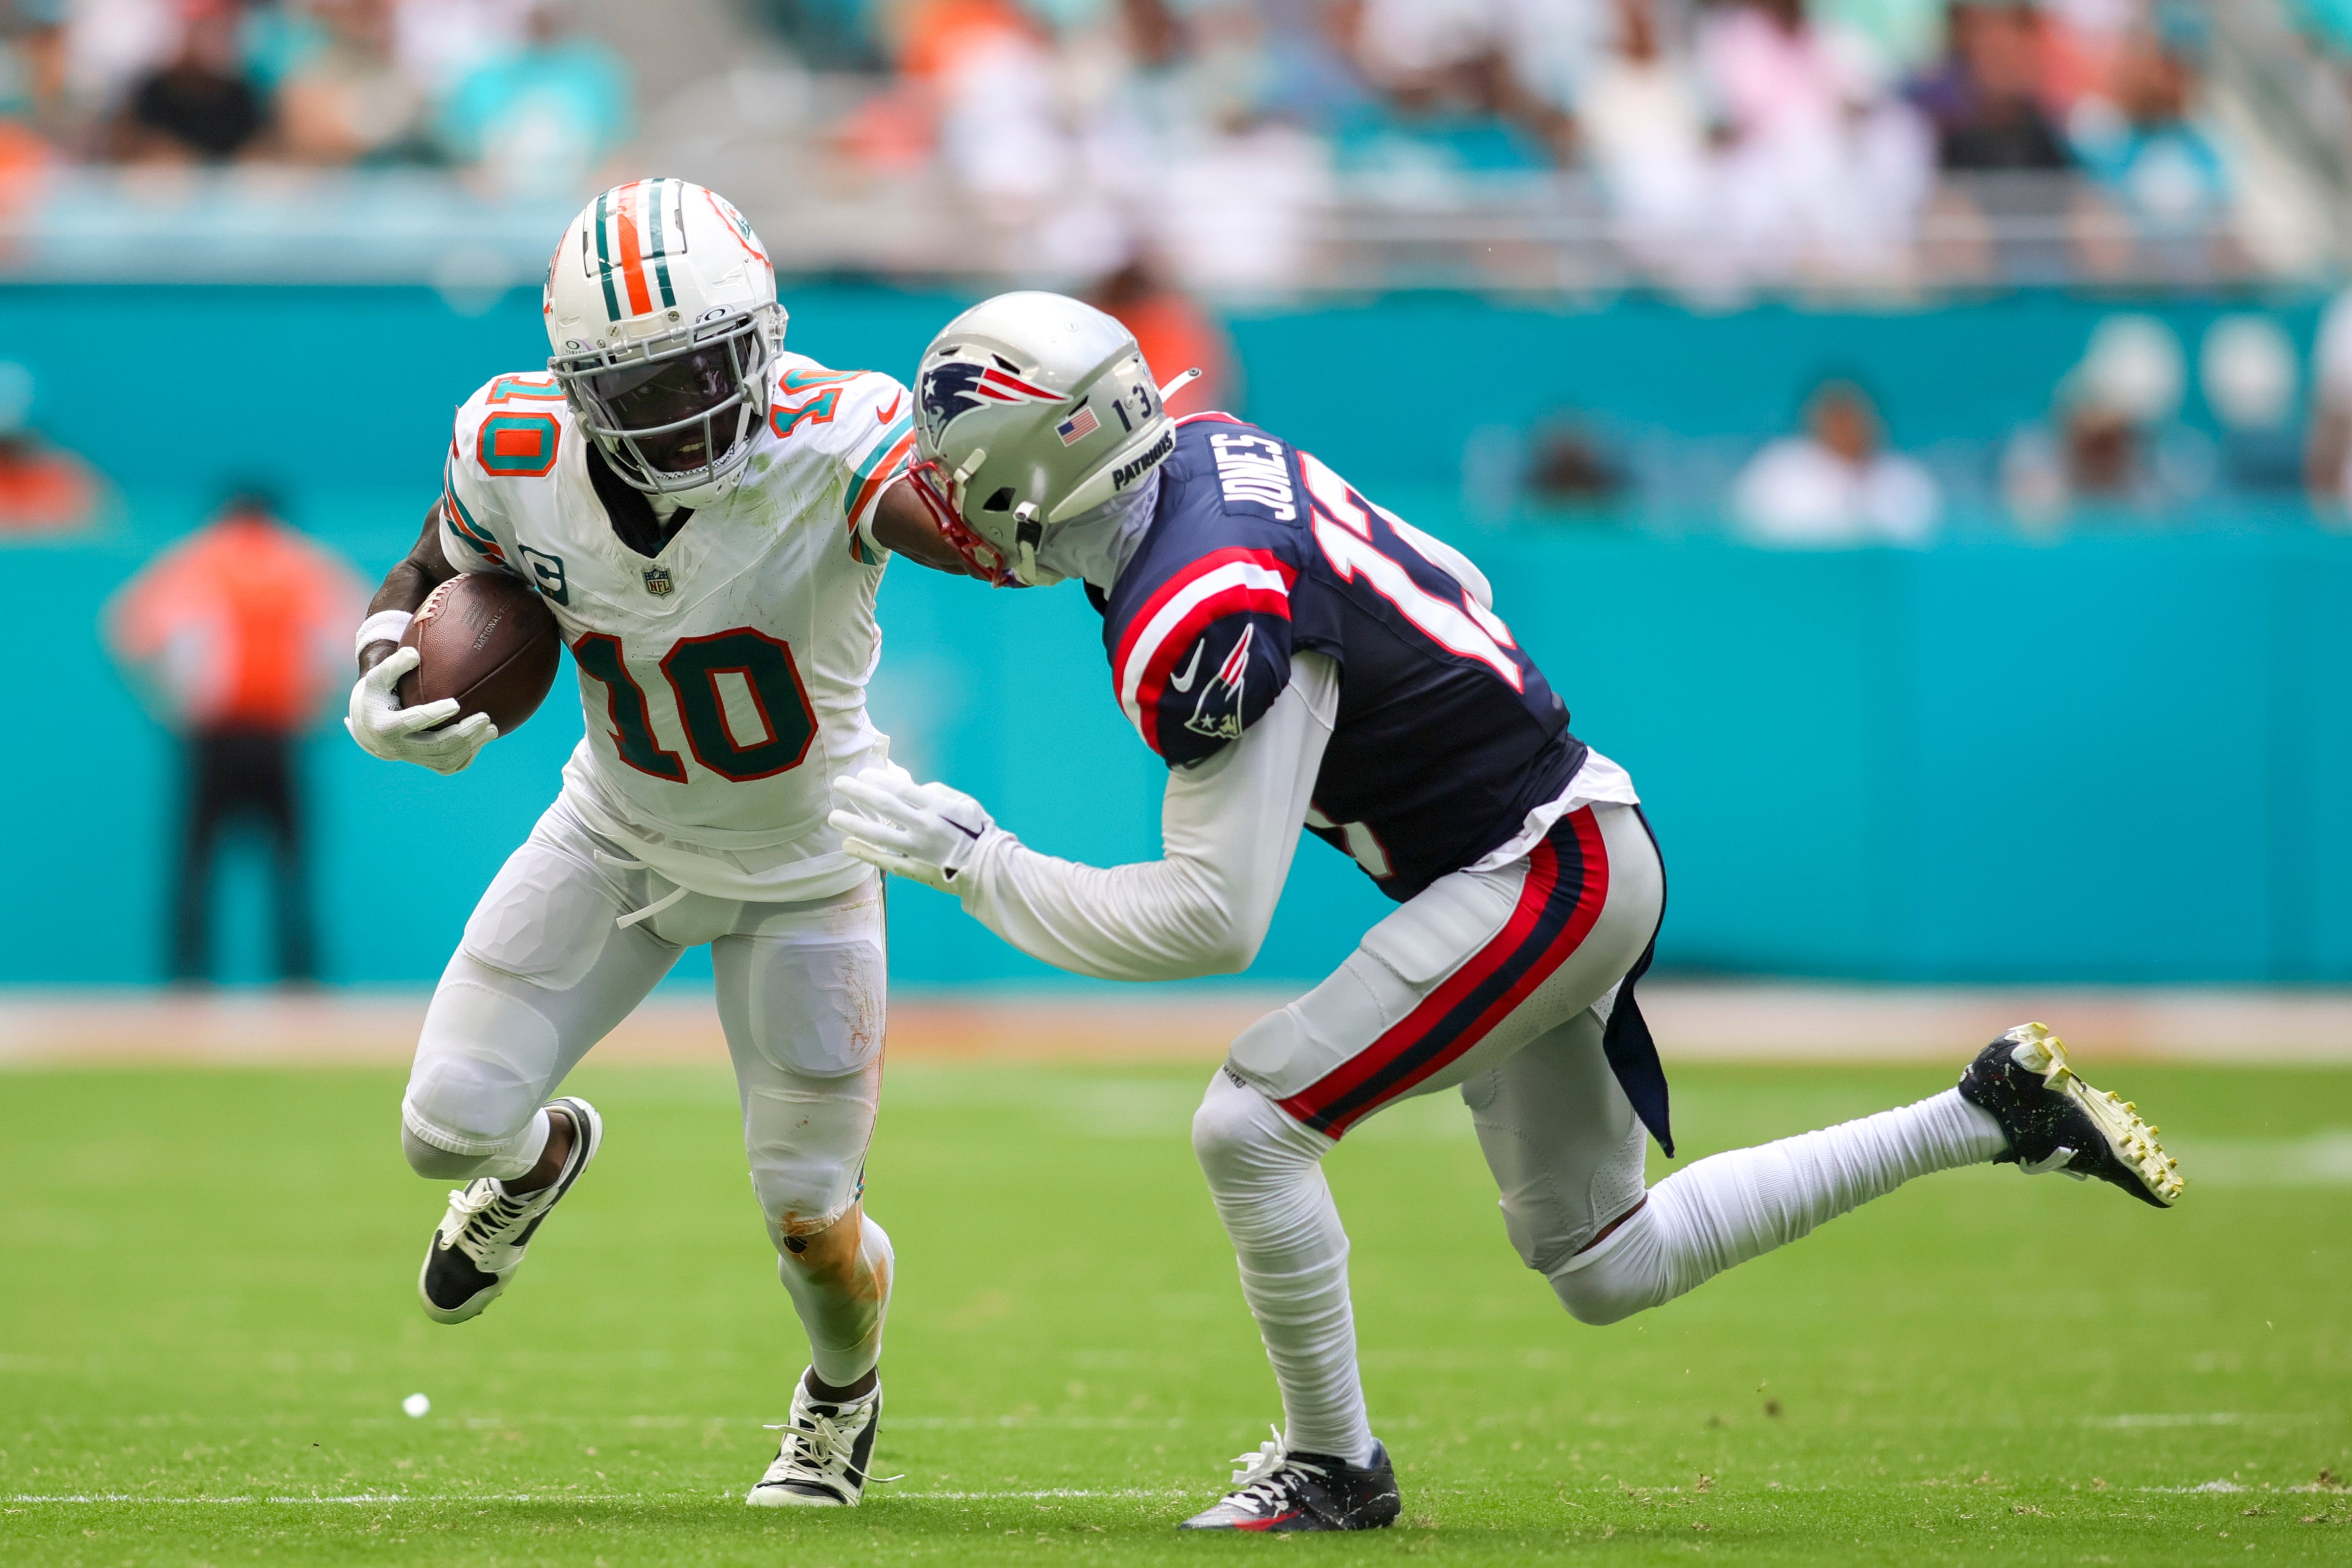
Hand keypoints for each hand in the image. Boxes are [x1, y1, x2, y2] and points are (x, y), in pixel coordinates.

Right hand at [344, 645, 496, 774]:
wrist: (370, 728)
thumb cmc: (378, 696)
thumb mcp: (378, 678)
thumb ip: (394, 665)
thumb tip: (414, 654)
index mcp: (385, 727)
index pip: (412, 722)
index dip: (433, 714)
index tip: (456, 703)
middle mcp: (399, 748)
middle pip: (435, 746)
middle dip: (463, 734)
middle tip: (485, 717)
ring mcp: (414, 759)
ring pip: (446, 759)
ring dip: (471, 746)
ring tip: (492, 728)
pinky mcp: (425, 764)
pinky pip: (449, 766)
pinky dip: (468, 756)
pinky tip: (483, 739)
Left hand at [830, 764, 999, 893]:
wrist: (989, 869)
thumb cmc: (979, 833)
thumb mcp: (967, 804)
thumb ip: (940, 793)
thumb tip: (917, 788)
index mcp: (939, 808)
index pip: (902, 789)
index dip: (880, 779)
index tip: (863, 774)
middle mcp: (925, 827)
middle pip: (886, 806)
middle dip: (860, 793)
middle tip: (840, 784)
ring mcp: (917, 850)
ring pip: (879, 834)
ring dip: (854, 824)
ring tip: (834, 817)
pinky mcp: (914, 869)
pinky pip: (884, 860)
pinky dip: (864, 853)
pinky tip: (846, 845)